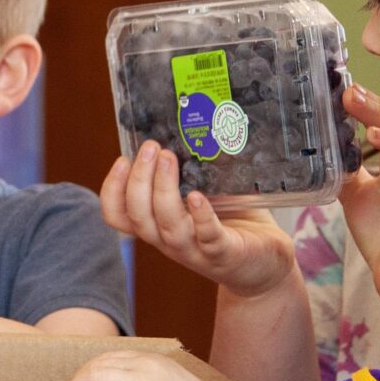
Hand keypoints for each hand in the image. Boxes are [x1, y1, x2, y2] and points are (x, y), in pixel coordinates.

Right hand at [100, 143, 297, 298]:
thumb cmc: (234, 221)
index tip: (123, 159)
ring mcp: (195, 250)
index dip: (113, 191)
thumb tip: (195, 120)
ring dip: (163, 191)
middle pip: (138, 217)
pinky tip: (198, 196)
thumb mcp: (207, 191)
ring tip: (168, 158)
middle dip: (139, 180)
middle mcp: (170, 240)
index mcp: (159, 225)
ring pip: (167, 226)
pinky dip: (200, 216)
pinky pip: (208, 238)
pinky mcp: (224, 254)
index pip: (119, 216)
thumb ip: (195, 167)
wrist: (267, 260)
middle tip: (151, 147)